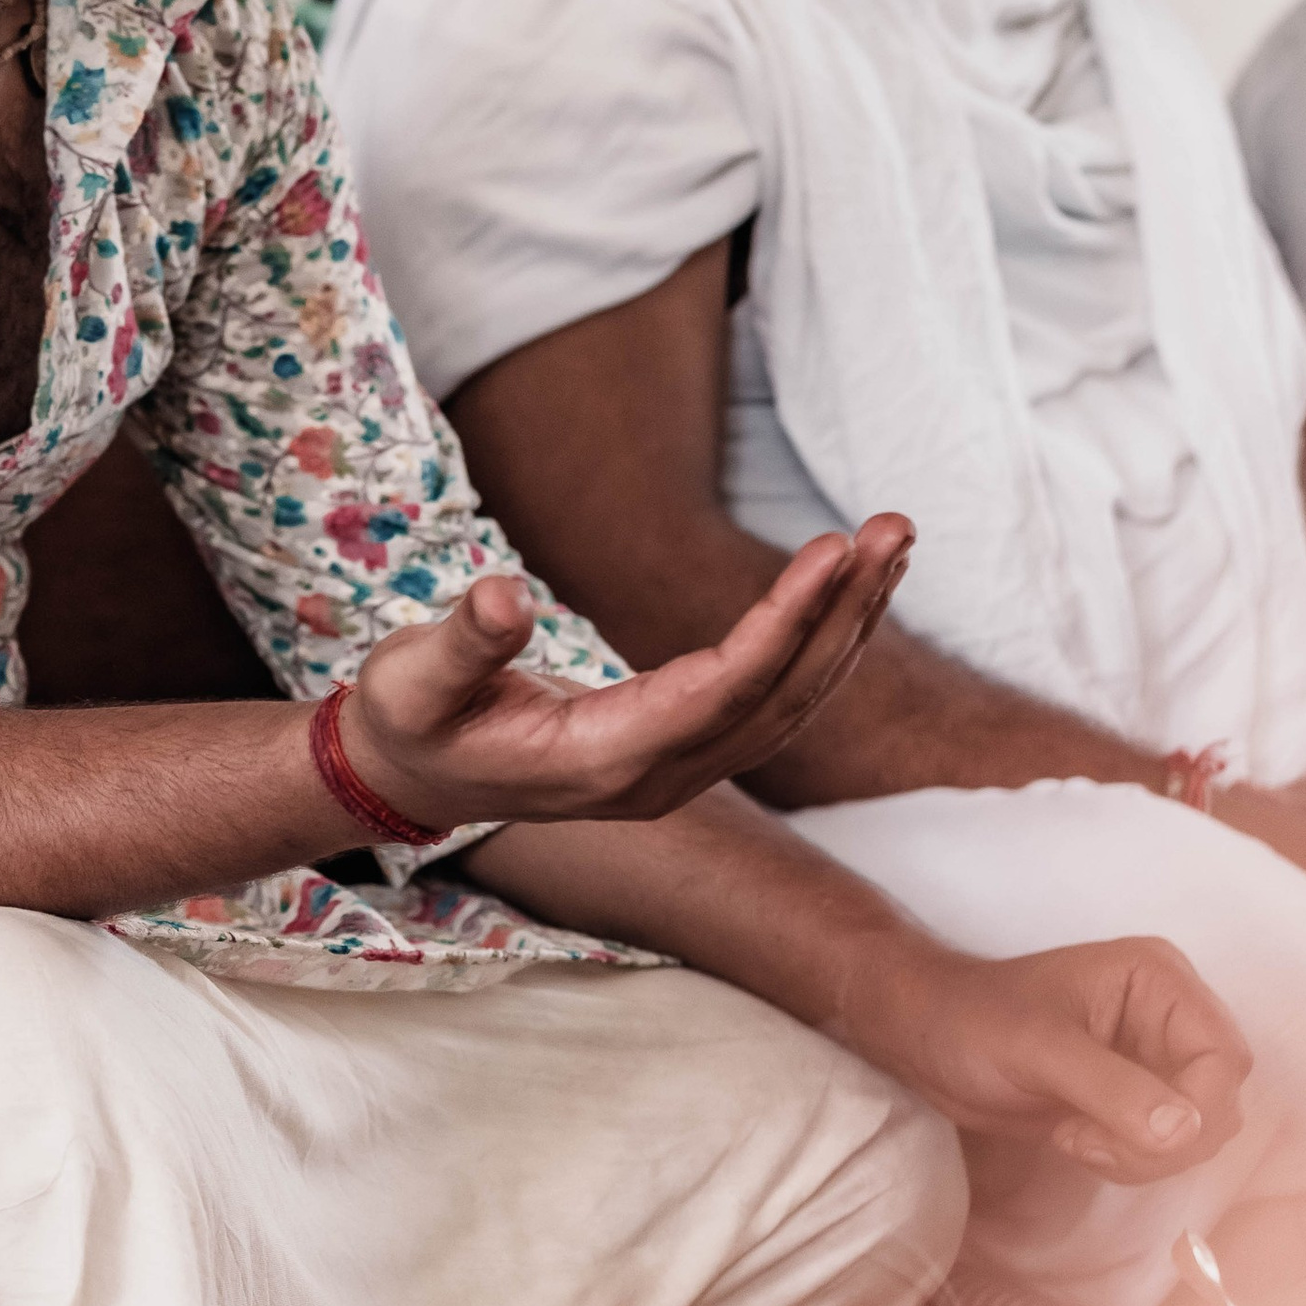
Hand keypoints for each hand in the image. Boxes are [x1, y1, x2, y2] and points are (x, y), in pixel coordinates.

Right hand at [341, 518, 913, 835]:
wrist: (413, 776)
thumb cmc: (411, 720)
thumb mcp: (410, 682)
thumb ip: (459, 644)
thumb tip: (503, 595)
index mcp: (602, 762)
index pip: (718, 692)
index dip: (782, 624)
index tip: (832, 553)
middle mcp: (658, 776)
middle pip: (780, 699)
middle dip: (844, 613)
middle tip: (894, 528)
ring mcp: (678, 771)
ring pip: (791, 703)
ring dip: (848, 623)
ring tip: (893, 541)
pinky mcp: (685, 749)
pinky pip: (775, 700)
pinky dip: (821, 641)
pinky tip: (851, 587)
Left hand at [833, 934, 1250, 1180]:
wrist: (925, 1039)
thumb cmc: (971, 1022)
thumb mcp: (1037, 1050)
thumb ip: (1112, 1088)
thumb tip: (1186, 1130)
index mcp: (1158, 980)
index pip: (1225, 1057)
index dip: (1195, 1111)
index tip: (1127, 1137)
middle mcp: (1168, 1014)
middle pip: (1221, 1098)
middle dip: (1167, 1139)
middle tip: (1092, 1143)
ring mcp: (1154, 1056)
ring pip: (1200, 1129)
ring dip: (1147, 1154)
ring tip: (1078, 1138)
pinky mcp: (1135, 1095)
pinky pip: (1169, 1143)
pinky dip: (1133, 1159)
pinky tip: (1076, 1141)